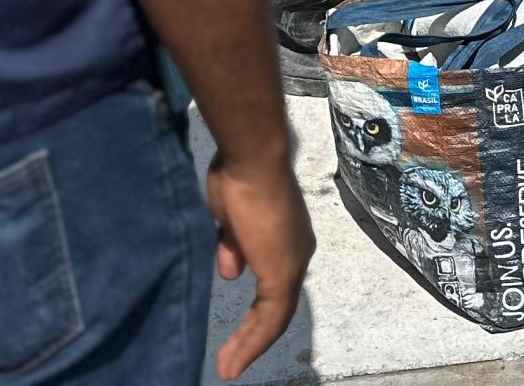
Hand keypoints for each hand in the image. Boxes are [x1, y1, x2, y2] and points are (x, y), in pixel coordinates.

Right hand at [205, 148, 313, 380]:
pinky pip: (268, 319)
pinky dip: (250, 343)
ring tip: (227, 368)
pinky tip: (233, 362)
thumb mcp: (230, 217)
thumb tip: (232, 270)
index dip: (256, 313)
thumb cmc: (238, 176)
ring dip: (248, 345)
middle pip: (276, 308)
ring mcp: (291, 263)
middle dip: (252, 336)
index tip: (236, 332)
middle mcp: (295, 252)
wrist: (250, 159)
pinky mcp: (282, 274)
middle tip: (230, 361)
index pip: (273, 286)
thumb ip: (233, 245)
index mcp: (285, 238)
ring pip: (273, 318)